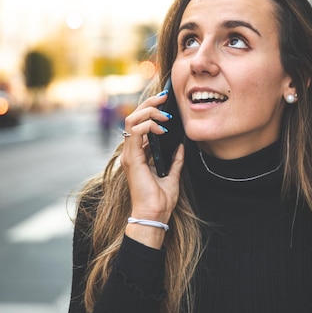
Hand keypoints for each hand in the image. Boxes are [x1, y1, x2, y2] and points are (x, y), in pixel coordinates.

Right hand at [119, 91, 183, 246]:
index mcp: (139, 154)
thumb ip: (176, 160)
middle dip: (149, 104)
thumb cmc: (161, 200)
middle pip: (134, 117)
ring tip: (165, 116)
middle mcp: (132, 152)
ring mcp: (129, 155)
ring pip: (131, 120)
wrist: (155, 214)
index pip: (140, 124)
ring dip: (149, 112)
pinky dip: (147, 126)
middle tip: (164, 97)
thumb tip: (182, 146)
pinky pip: (134, 132)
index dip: (150, 110)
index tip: (165, 102)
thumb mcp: (173, 175)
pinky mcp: (131, 159)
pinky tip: (161, 129)